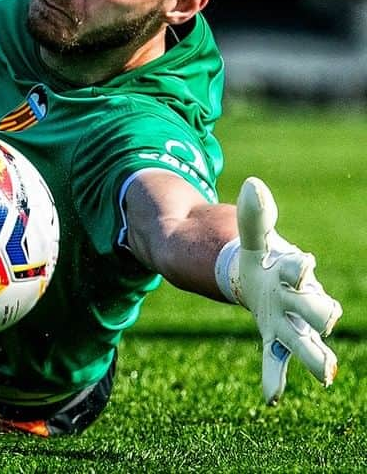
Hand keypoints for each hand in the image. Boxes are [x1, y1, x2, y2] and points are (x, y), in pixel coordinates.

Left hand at [218, 177, 341, 403]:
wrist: (260, 280)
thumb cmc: (265, 259)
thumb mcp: (254, 239)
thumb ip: (254, 217)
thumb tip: (252, 185)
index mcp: (293, 273)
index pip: (300, 270)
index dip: (301, 267)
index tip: (304, 261)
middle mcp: (299, 302)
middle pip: (314, 310)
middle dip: (319, 312)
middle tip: (327, 315)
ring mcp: (288, 324)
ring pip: (304, 342)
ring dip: (313, 355)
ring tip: (324, 372)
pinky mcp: (273, 340)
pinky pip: (275, 361)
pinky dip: (274, 377)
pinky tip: (270, 396)